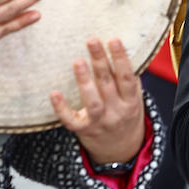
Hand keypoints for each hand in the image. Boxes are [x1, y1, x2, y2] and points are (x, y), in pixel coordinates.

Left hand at [50, 38, 145, 164]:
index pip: (127, 77)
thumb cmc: (125, 114)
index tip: (114, 40)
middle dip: (100, 61)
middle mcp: (116, 111)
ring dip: (84, 81)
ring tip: (78, 62)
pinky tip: (54, 93)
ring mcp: (99, 122)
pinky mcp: (83, 129)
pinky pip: (71, 120)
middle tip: (92, 40)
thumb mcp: (134, 98)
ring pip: (92, 102)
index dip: (121, 59)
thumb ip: (128, 79)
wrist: (121, 149)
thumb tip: (120, 49)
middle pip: (108, 84)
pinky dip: (61, 108)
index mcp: (131, 101)